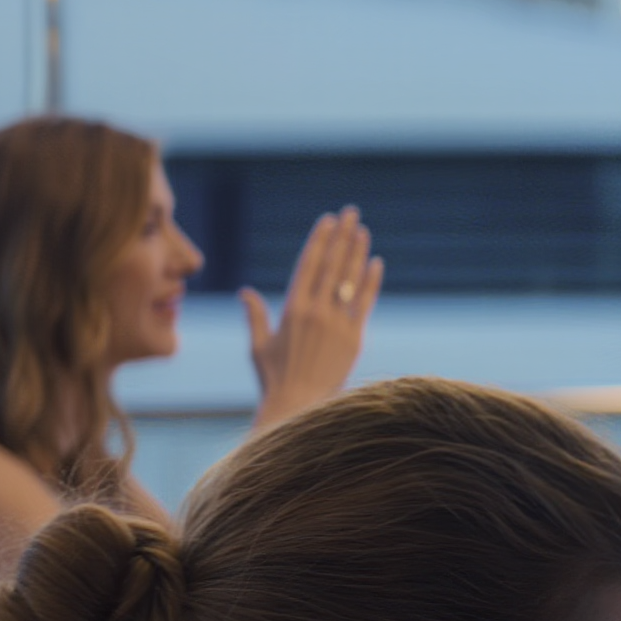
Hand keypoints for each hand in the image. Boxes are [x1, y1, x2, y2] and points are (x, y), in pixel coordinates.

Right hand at [242, 207, 383, 429]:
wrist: (299, 407)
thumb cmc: (274, 380)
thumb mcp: (259, 346)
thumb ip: (255, 316)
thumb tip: (245, 293)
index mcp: (292, 308)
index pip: (309, 264)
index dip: (320, 239)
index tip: (328, 220)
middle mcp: (316, 312)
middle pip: (332, 264)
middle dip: (342, 236)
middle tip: (351, 212)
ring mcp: (337, 325)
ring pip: (349, 280)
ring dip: (357, 252)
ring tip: (363, 230)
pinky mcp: (354, 339)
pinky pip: (364, 304)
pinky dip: (370, 282)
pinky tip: (375, 263)